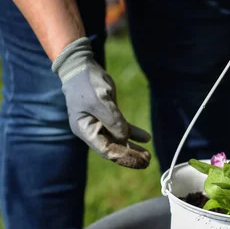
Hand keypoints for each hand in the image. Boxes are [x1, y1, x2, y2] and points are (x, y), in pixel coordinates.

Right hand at [52, 37, 151, 168]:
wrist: (81, 67)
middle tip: (147, 162)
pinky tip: (146, 138)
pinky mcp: (108, 115)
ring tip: (148, 157)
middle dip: (129, 156)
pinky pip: (122, 128)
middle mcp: (92, 130)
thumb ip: (113, 120)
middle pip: (113, 148)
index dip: (123, 156)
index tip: (139, 159)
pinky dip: (134, 133)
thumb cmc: (86, 83)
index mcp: (85, 130)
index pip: (105, 149)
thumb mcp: (99, 101)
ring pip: (119, 140)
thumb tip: (125, 137)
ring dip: (133, 148)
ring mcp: (100, 124)